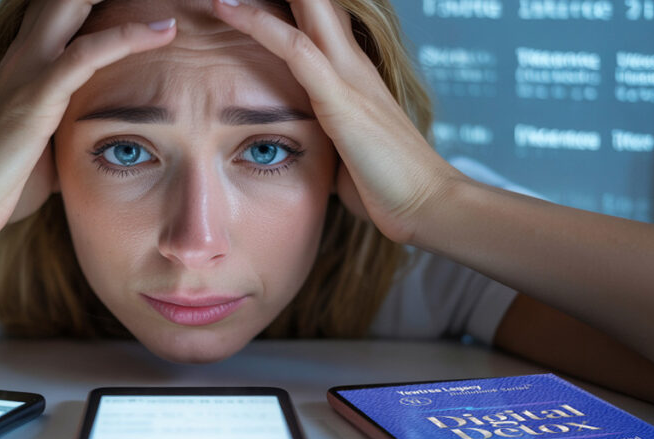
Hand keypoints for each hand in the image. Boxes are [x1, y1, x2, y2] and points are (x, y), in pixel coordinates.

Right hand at [0, 0, 177, 242]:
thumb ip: (72, 129)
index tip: (147, 5)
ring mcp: (29, 70)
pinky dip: (128, 37)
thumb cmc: (1, 181)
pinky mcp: (37, 96)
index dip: (100, 2)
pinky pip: (87, 53)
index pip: (65, 9)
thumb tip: (106, 142)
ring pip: (74, 4)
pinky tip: (164, 31)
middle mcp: (27, 54)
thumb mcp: (47, 145)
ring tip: (172, 3)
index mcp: (29, 62)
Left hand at [212, 0, 456, 243]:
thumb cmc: (385, 184)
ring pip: (305, 11)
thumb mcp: (342, 150)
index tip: (245, 0)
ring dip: (258, 0)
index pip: (318, 18)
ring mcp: (348, 76)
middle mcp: (351, 63)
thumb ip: (320, 134)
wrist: (427, 203)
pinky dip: (258, 25)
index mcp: (352, 72)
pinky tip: (227, 9)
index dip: (285, 4)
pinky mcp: (341, 99)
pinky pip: (295, 49)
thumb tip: (293, 145)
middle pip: (314, 4)